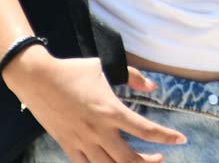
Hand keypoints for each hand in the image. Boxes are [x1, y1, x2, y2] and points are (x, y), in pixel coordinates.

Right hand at [2, 48, 184, 161]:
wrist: (37, 79)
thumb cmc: (73, 71)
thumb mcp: (106, 66)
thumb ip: (132, 76)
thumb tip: (153, 86)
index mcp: (111, 111)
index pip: (146, 129)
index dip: (166, 137)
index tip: (181, 140)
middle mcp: (98, 131)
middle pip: (129, 159)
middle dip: (149, 162)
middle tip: (160, 157)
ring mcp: (82, 141)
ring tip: (140, 162)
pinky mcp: (68, 145)